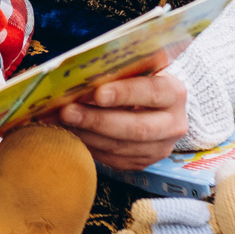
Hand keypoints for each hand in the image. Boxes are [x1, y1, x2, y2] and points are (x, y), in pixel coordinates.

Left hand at [47, 54, 187, 170]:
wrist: (158, 108)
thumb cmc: (140, 81)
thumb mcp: (138, 70)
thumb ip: (118, 72)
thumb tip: (80, 76)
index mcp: (174, 94)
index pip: (151, 92)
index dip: (124, 94)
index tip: (98, 94)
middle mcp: (173, 124)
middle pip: (136, 128)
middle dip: (97, 120)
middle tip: (67, 111)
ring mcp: (159, 148)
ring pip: (120, 147)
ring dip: (87, 134)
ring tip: (61, 122)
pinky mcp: (142, 163)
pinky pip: (112, 159)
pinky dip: (88, 146)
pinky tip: (70, 133)